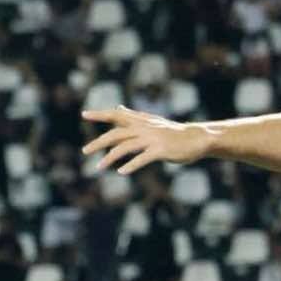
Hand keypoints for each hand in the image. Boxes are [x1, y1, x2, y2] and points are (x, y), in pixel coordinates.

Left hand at [83, 106, 204, 175]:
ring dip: (110, 157)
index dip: (100, 114)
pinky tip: (122, 172)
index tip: (84, 114)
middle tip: (84, 151)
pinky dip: (131, 165)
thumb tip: (118, 108)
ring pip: (126, 147)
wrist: (196, 138)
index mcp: (141, 121)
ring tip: (99, 167)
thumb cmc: (172, 132)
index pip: (117, 114)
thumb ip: (134, 116)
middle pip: (116, 134)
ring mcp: (152, 139)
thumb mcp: (151, 122)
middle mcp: (144, 128)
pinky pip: (142, 159)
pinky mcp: (161, 150)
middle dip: (98, 142)